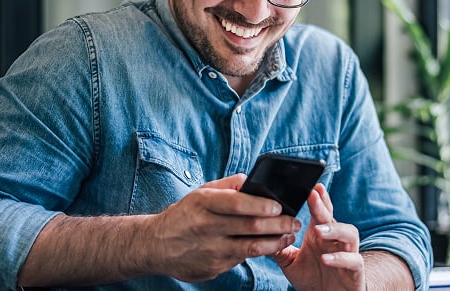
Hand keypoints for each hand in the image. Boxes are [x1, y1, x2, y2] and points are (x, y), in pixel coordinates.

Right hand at [143, 174, 302, 281]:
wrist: (154, 246)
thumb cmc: (184, 214)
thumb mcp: (200, 193)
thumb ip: (227, 185)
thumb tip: (253, 180)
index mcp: (202, 203)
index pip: (237, 203)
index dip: (261, 205)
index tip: (280, 206)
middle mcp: (206, 227)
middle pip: (250, 227)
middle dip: (279, 225)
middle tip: (295, 222)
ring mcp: (209, 250)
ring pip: (251, 248)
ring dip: (276, 242)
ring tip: (289, 236)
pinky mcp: (212, 268)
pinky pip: (241, 259)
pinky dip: (259, 252)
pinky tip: (270, 246)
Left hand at [271, 184, 365, 290]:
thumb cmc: (313, 277)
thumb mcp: (290, 263)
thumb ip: (278, 248)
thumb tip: (258, 235)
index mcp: (321, 236)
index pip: (322, 212)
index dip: (319, 199)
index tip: (312, 186)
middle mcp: (336, 241)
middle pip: (332, 219)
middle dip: (323, 207)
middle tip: (313, 195)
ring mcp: (348, 254)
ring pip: (349, 234)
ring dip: (335, 230)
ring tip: (318, 230)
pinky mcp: (355, 270)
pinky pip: (353, 260)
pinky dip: (340, 258)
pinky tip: (326, 258)